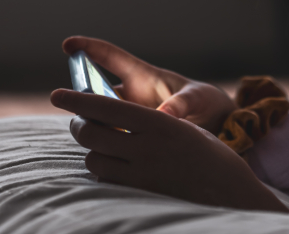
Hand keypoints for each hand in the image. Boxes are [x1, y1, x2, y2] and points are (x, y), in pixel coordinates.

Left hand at [50, 89, 287, 211]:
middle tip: (78, 122)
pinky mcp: (140, 194)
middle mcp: (148, 148)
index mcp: (160, 123)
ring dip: (91, 150)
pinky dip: (102, 168)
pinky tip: (111, 163)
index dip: (77, 99)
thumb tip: (113, 115)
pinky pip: (106, 179)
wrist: (231, 191)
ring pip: (94, 158)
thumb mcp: (184, 128)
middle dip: (78, 125)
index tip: (57, 94)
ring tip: (98, 144)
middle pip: (92, 133)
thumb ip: (149, 122)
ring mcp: (142, 174)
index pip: (106, 106)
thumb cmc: (210, 154)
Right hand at [61, 36, 235, 134]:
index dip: (88, 48)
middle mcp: (129, 95)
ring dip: (91, 122)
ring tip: (91, 132)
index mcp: (142, 76)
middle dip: (81, 96)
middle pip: (95, 91)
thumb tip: (165, 116)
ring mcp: (127, 116)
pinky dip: (104, 142)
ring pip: (98, 116)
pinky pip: (109, 136)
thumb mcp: (196, 99)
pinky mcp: (129, 135)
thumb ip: (181, 104)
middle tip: (71, 103)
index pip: (110, 57)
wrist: (215, 125)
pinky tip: (105, 153)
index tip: (67, 44)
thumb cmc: (204, 102)